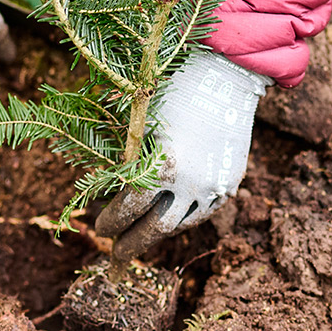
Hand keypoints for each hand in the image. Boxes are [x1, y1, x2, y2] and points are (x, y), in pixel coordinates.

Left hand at [95, 50, 268, 262]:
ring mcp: (214, 186)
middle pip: (156, 230)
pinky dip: (184, 216)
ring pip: (182, 224)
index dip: (112, 223)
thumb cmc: (173, 92)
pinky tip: (171, 216)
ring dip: (159, 231)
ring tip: (143, 233)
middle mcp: (191, 183)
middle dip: (133, 244)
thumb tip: (114, 191)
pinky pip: (204, 210)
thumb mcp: (143, 127)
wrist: (225, 76)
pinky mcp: (230, 183)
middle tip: (117, 254)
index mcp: (163, 167)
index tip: (101, 229)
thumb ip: (130, 162)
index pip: (129, 209)